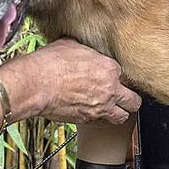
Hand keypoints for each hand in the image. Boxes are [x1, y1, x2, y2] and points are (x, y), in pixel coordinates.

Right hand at [0, 38, 140, 124]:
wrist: (34, 85)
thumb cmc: (49, 64)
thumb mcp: (72, 45)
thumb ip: (87, 51)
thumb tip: (85, 49)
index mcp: (109, 69)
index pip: (127, 76)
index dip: (120, 77)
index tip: (115, 77)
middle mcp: (110, 90)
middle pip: (134, 101)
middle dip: (131, 99)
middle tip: (124, 97)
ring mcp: (99, 108)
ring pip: (122, 117)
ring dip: (119, 112)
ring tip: (113, 108)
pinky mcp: (86, 120)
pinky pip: (100, 122)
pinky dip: (98, 118)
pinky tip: (90, 110)